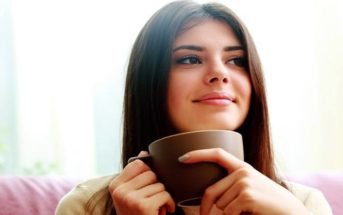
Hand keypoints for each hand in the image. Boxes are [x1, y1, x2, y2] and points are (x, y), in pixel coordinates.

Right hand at [109, 151, 174, 214]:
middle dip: (157, 186)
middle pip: (151, 173)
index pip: (138, 163)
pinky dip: (169, 204)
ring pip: (160, 184)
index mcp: (115, 185)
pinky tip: (163, 212)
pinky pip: (165, 194)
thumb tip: (144, 152)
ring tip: (157, 208)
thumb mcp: (132, 195)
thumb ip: (137, 176)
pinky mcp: (142, 206)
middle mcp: (120, 191)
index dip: (149, 173)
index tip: (148, 186)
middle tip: (153, 200)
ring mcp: (130, 198)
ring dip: (164, 197)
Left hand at [178, 148, 307, 214]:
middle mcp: (242, 171)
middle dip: (205, 209)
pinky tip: (249, 214)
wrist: (293, 213)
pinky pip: (228, 212)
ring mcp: (245, 182)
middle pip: (211, 191)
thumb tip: (210, 197)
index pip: (217, 154)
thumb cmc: (268, 204)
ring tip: (246, 213)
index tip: (182, 158)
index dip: (198, 154)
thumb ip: (232, 186)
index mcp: (242, 168)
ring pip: (220, 204)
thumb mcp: (250, 189)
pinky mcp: (247, 195)